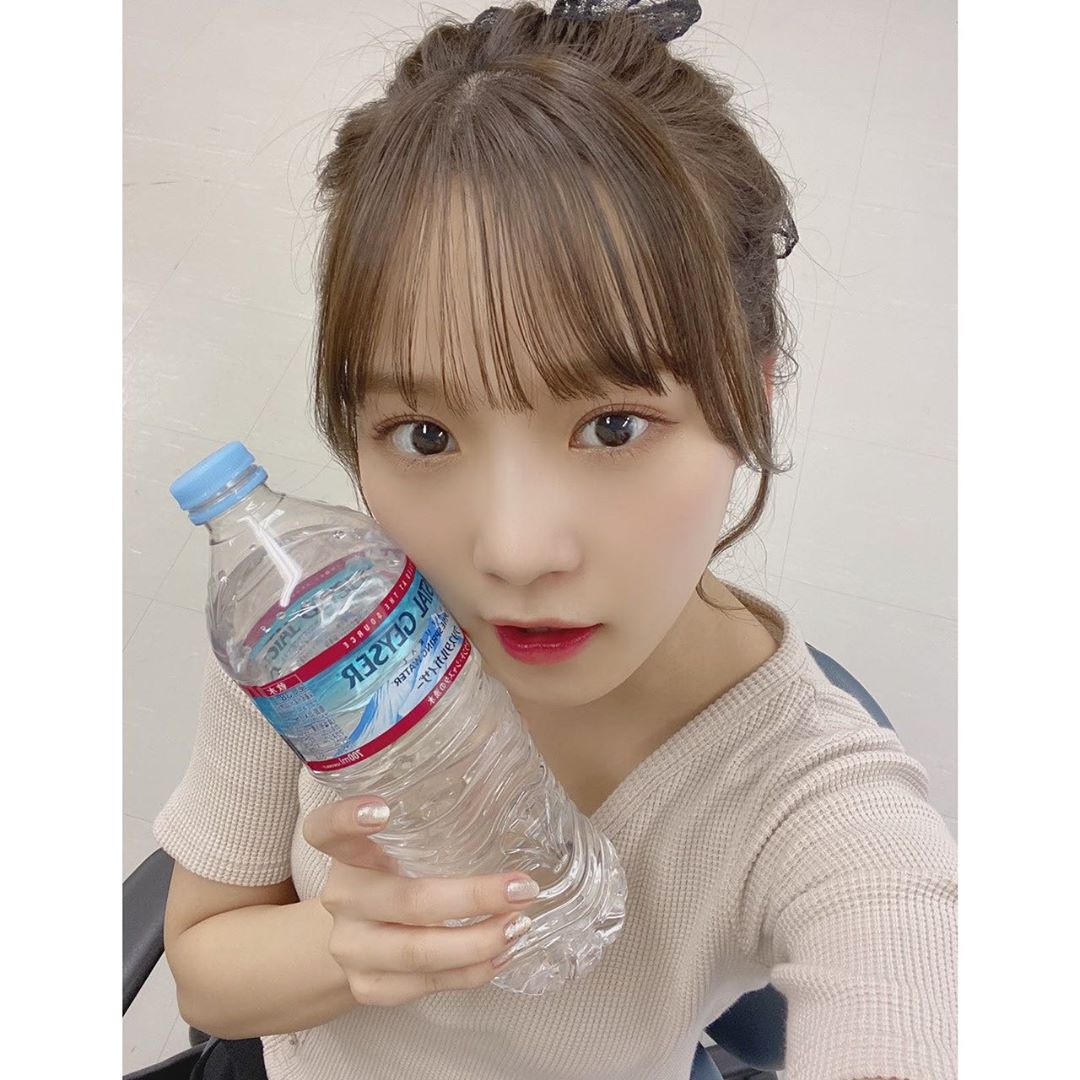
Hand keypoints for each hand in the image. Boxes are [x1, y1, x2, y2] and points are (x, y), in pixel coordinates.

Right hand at [302, 794, 539, 1005]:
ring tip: (521, 925)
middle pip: (406, 901)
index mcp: (346, 853)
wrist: (355, 937)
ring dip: (479, 942)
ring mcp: (351, 947)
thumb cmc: (395, 873)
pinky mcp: (367, 986)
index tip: (383, 809)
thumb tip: (503, 778)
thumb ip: (433, 820)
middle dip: (472, 897)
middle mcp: (342, 898)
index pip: (326, 830)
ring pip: (418, 952)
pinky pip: (426, 985)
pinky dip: (471, 972)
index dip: (348, 819)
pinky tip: (503, 953)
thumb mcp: (401, 843)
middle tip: (523, 887)